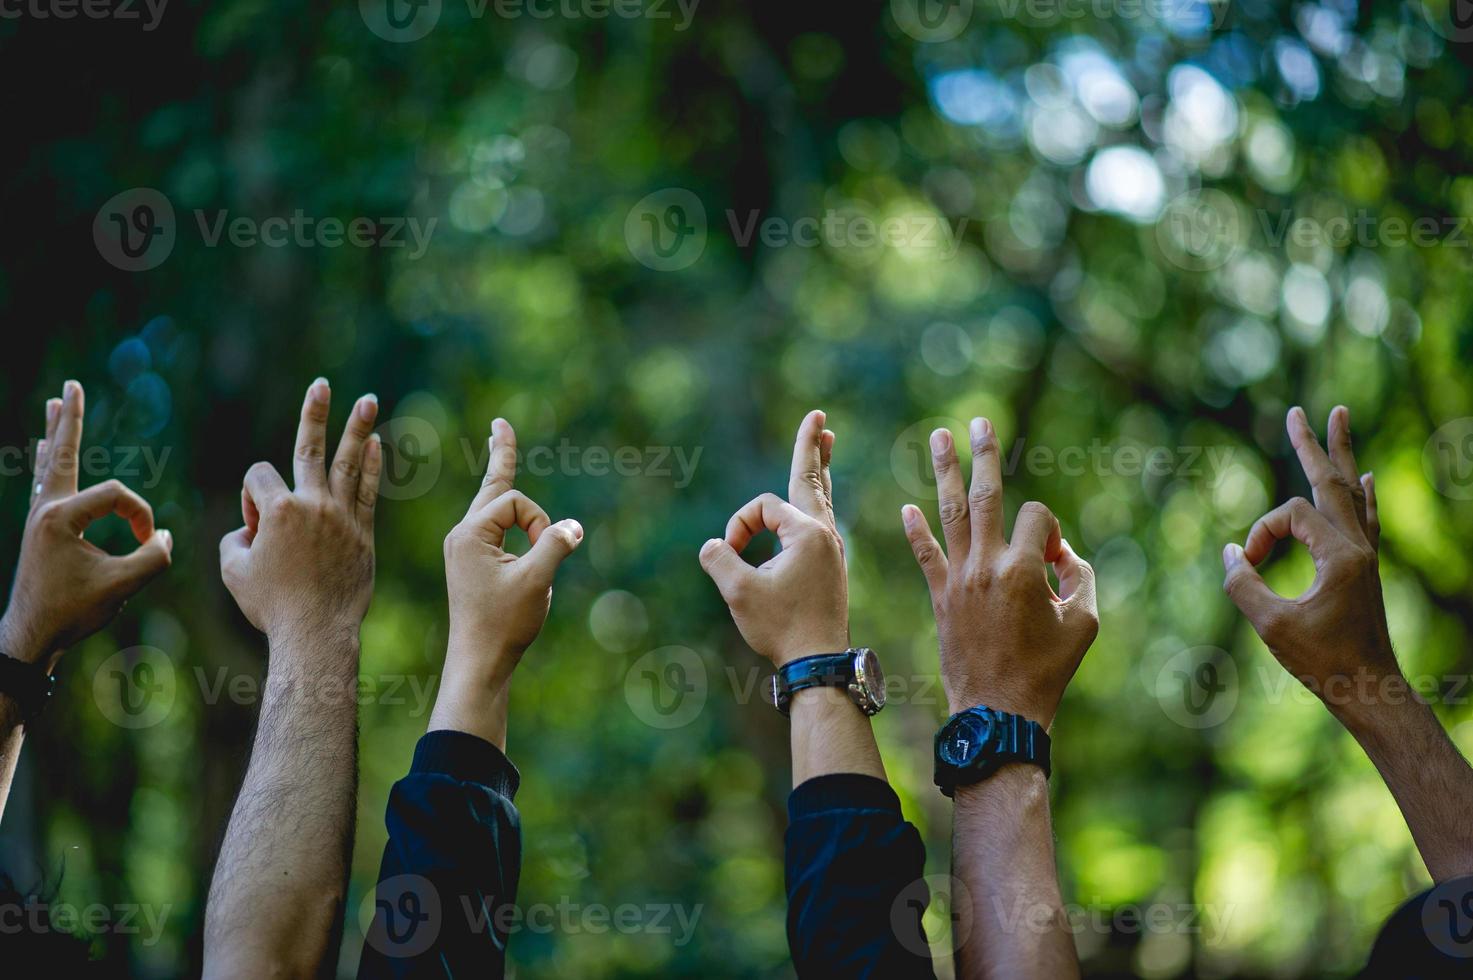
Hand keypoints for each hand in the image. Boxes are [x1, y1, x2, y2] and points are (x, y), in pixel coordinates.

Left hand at [0, 380, 172, 669]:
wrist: (31, 636)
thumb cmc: (73, 612)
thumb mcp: (123, 587)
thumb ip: (154, 558)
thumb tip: (165, 537)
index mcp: (61, 517)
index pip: (117, 497)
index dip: (142, 516)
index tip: (150, 541)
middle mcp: (44, 509)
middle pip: (64, 453)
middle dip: (71, 419)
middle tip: (70, 385)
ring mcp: (38, 518)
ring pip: (51, 464)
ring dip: (56, 433)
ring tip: (54, 405)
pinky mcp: (39, 529)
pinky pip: (44, 482)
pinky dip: (48, 461)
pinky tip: (42, 450)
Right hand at [219, 378, 379, 642]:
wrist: (316, 632)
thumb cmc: (271, 605)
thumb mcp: (233, 569)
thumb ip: (235, 537)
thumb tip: (251, 529)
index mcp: (279, 509)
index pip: (259, 477)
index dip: (249, 500)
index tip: (255, 532)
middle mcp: (314, 504)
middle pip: (309, 448)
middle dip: (314, 413)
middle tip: (322, 384)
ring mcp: (343, 516)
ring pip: (348, 462)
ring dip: (356, 429)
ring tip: (368, 400)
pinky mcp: (364, 532)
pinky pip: (368, 490)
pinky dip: (371, 467)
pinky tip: (376, 444)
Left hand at [442, 418, 583, 688]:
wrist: (478, 662)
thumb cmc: (502, 624)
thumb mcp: (536, 581)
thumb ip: (555, 545)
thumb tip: (573, 526)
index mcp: (469, 534)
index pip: (514, 502)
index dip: (538, 521)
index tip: (544, 552)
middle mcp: (462, 535)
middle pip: (492, 487)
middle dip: (502, 455)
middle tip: (501, 423)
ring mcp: (465, 549)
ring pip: (492, 505)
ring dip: (506, 483)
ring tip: (500, 441)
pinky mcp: (472, 564)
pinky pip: (494, 527)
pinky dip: (510, 515)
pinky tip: (506, 498)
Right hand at [699, 410, 848, 666]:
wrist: (819, 662)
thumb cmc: (782, 628)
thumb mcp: (738, 591)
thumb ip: (719, 558)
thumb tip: (714, 545)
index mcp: (808, 533)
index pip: (763, 507)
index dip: (739, 525)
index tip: (730, 555)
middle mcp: (826, 534)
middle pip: (812, 479)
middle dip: (810, 446)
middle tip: (818, 415)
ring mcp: (832, 549)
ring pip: (822, 497)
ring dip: (819, 468)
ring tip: (826, 442)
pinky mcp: (831, 565)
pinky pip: (821, 519)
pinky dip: (816, 499)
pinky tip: (818, 496)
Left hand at [901, 418, 1097, 725]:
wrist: (998, 711)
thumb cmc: (1046, 671)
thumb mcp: (1084, 623)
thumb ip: (1082, 577)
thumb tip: (1061, 554)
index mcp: (1025, 570)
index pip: (1039, 518)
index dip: (1053, 531)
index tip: (1056, 560)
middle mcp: (987, 566)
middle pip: (986, 496)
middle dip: (983, 455)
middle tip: (979, 421)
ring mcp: (959, 579)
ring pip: (950, 513)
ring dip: (945, 472)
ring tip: (940, 436)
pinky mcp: (940, 597)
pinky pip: (925, 555)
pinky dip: (916, 531)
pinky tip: (906, 508)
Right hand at [1221, 406, 1394, 725]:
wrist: (1370, 690)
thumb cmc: (1322, 662)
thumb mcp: (1271, 625)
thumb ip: (1244, 585)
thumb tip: (1232, 553)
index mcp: (1340, 554)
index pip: (1290, 515)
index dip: (1260, 532)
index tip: (1246, 565)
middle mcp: (1359, 547)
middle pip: (1332, 481)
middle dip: (1313, 444)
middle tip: (1300, 411)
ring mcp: (1367, 556)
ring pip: (1351, 493)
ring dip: (1341, 455)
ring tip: (1340, 418)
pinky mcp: (1366, 570)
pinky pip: (1366, 518)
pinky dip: (1363, 493)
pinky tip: (1366, 478)